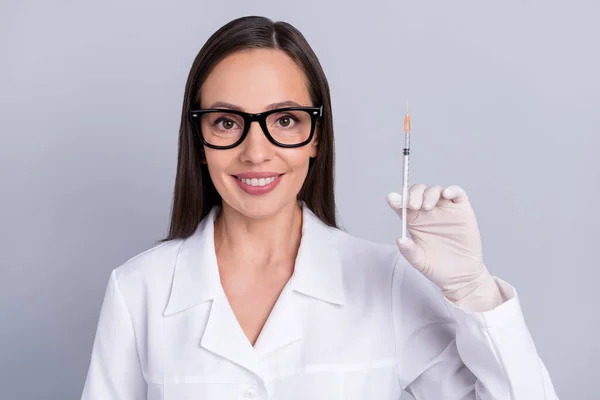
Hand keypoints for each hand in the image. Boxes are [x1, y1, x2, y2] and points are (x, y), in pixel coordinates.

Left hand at [386, 184, 500, 306]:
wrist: (460, 274)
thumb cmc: (437, 266)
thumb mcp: (419, 261)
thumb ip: (409, 251)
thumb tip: (400, 240)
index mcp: (413, 220)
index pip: (402, 204)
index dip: (397, 199)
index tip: (392, 200)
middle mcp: (427, 211)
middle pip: (417, 192)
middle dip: (413, 194)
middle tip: (413, 206)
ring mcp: (445, 209)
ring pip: (435, 190)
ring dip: (429, 193)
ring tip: (427, 206)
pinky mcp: (461, 209)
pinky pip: (457, 194)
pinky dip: (452, 190)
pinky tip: (446, 194)